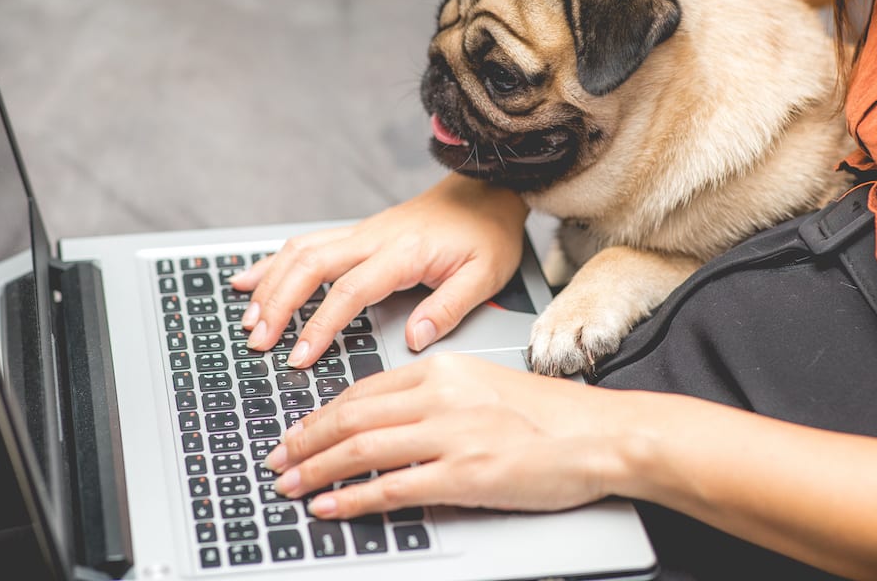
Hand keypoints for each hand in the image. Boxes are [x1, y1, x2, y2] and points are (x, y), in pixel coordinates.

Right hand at [230, 174, 527, 366]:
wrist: (487, 191)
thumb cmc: (487, 234)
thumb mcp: (485, 275)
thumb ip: (448, 308)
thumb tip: (414, 339)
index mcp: (403, 252)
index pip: (349, 290)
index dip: (320, 325)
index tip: (300, 357)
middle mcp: (374, 238)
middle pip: (309, 265)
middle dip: (278, 304)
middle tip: (259, 342)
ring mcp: (361, 233)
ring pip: (300, 252)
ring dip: (270, 284)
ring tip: (249, 320)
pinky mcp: (357, 235)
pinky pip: (306, 244)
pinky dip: (273, 262)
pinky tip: (248, 279)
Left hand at [262, 353, 626, 517]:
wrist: (599, 433)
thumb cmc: (550, 415)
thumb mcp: (484, 386)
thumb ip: (438, 400)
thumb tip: (393, 428)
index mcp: (443, 369)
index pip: (364, 390)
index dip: (322, 414)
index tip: (299, 431)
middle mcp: (441, 396)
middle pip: (352, 417)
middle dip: (305, 441)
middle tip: (277, 459)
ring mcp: (451, 435)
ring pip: (362, 449)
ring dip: (316, 469)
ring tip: (290, 485)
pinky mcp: (464, 474)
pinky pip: (392, 487)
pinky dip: (352, 498)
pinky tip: (330, 506)